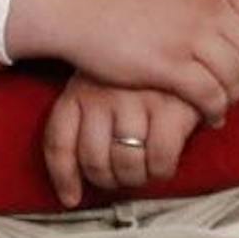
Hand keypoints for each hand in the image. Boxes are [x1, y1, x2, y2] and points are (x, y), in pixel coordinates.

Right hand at [4, 0, 238, 124]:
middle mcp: (205, 5)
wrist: (67, 1)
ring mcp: (189, 36)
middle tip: (235, 86)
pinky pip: (212, 96)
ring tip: (221, 102)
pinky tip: (207, 116)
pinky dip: (216, 110)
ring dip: (234, 94)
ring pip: (236, 76)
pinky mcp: (170, 66)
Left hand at [41, 75, 201, 208]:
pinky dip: (161, 171)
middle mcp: (101, 95)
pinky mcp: (170, 108)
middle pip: (94, 163)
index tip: (70, 197)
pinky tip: (164, 163)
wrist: (180, 39)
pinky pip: (159, 160)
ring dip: (137, 179)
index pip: (58, 142)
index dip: (63, 176)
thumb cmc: (135, 74)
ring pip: (126, 166)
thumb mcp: (98, 84)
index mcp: (78, 90)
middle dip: (109, 181)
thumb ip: (85, 123)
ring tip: (144, 171)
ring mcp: (135, 101)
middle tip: (122, 177)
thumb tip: (70, 190)